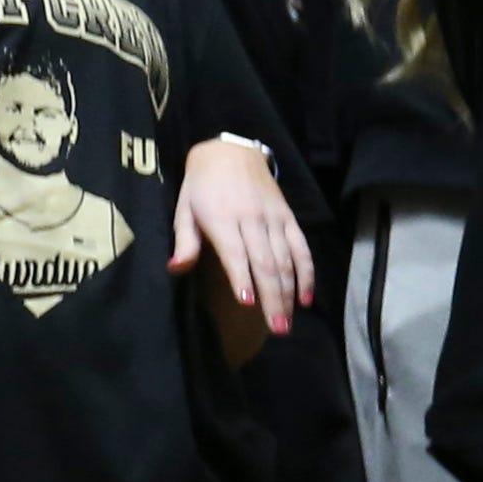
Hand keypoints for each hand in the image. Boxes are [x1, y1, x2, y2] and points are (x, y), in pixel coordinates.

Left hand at [168, 133, 314, 338]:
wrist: (231, 152)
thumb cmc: (201, 187)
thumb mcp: (184, 209)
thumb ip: (185, 242)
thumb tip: (175, 270)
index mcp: (222, 219)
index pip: (235, 254)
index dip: (243, 278)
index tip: (248, 304)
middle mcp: (251, 220)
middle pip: (265, 264)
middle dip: (271, 298)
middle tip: (276, 329)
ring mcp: (274, 219)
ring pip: (285, 260)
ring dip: (288, 293)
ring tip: (287, 322)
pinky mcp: (289, 218)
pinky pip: (301, 248)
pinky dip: (307, 273)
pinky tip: (306, 297)